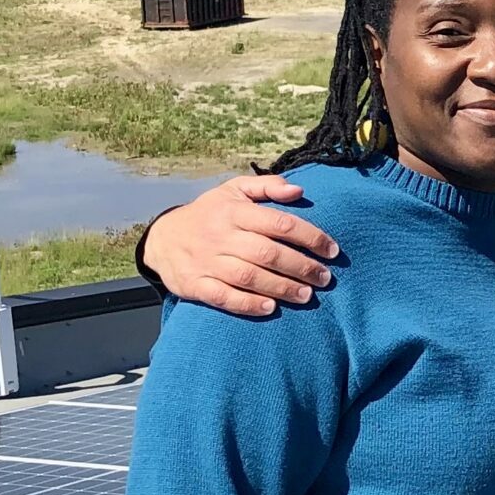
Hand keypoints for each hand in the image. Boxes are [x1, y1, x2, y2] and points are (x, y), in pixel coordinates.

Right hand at [141, 177, 337, 315]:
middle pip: (268, 253)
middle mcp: (221, 235)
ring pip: (249, 276)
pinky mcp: (195, 284)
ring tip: (306, 295)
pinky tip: (270, 308)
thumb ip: (266, 186)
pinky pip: (223, 297)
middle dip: (301, 267)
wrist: (162, 238)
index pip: (280, 223)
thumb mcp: (233, 190)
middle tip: (324, 278)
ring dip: (281, 287)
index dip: (310, 237)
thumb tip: (299, 190)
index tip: (332, 250)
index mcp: (234, 211)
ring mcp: (206, 261)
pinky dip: (248, 304)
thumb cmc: (209, 214)